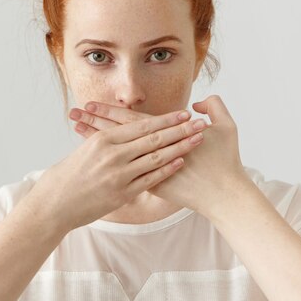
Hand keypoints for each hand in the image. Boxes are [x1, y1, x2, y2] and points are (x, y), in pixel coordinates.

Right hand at [33, 109, 206, 230]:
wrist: (54, 203)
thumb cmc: (70, 175)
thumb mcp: (87, 149)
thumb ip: (109, 139)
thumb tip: (129, 130)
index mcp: (104, 139)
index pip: (142, 125)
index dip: (166, 120)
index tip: (184, 114)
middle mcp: (113, 155)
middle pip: (154, 139)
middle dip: (180, 130)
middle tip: (200, 123)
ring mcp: (118, 175)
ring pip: (156, 158)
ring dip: (180, 148)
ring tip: (197, 141)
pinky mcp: (122, 194)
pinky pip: (150, 180)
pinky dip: (167, 170)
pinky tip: (180, 162)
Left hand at [69, 95, 253, 215]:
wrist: (225, 197)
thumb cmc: (226, 163)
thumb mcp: (227, 129)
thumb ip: (214, 109)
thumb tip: (197, 105)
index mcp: (164, 139)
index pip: (130, 121)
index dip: (109, 112)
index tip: (90, 104)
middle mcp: (151, 156)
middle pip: (117, 136)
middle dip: (94, 124)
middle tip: (74, 113)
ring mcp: (149, 173)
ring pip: (118, 154)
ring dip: (96, 141)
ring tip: (77, 130)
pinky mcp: (151, 187)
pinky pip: (124, 173)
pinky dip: (111, 164)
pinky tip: (96, 156)